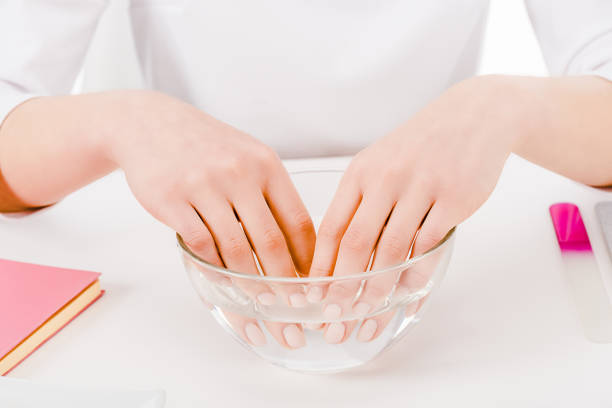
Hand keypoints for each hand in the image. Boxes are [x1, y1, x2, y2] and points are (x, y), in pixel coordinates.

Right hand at [104, 90, 315, 347]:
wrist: (149, 124)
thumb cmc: (206, 146)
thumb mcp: (247, 156)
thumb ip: (270, 194)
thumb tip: (297, 246)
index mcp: (266, 164)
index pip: (298, 220)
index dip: (308, 259)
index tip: (312, 285)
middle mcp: (239, 172)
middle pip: (271, 242)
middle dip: (286, 284)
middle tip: (294, 310)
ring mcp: (204, 185)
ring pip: (236, 250)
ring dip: (251, 286)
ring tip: (263, 308)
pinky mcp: (172, 199)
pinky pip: (201, 245)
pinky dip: (216, 270)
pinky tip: (225, 285)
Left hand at [307, 76, 519, 342]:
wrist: (473, 116)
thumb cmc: (419, 147)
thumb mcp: (380, 164)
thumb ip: (359, 204)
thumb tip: (336, 256)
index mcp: (360, 173)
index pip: (331, 227)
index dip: (320, 267)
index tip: (312, 297)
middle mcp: (386, 179)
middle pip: (356, 243)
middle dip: (341, 287)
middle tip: (333, 319)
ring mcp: (421, 189)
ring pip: (392, 251)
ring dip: (376, 290)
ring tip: (365, 317)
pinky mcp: (454, 200)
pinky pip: (429, 248)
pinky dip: (415, 277)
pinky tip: (406, 298)